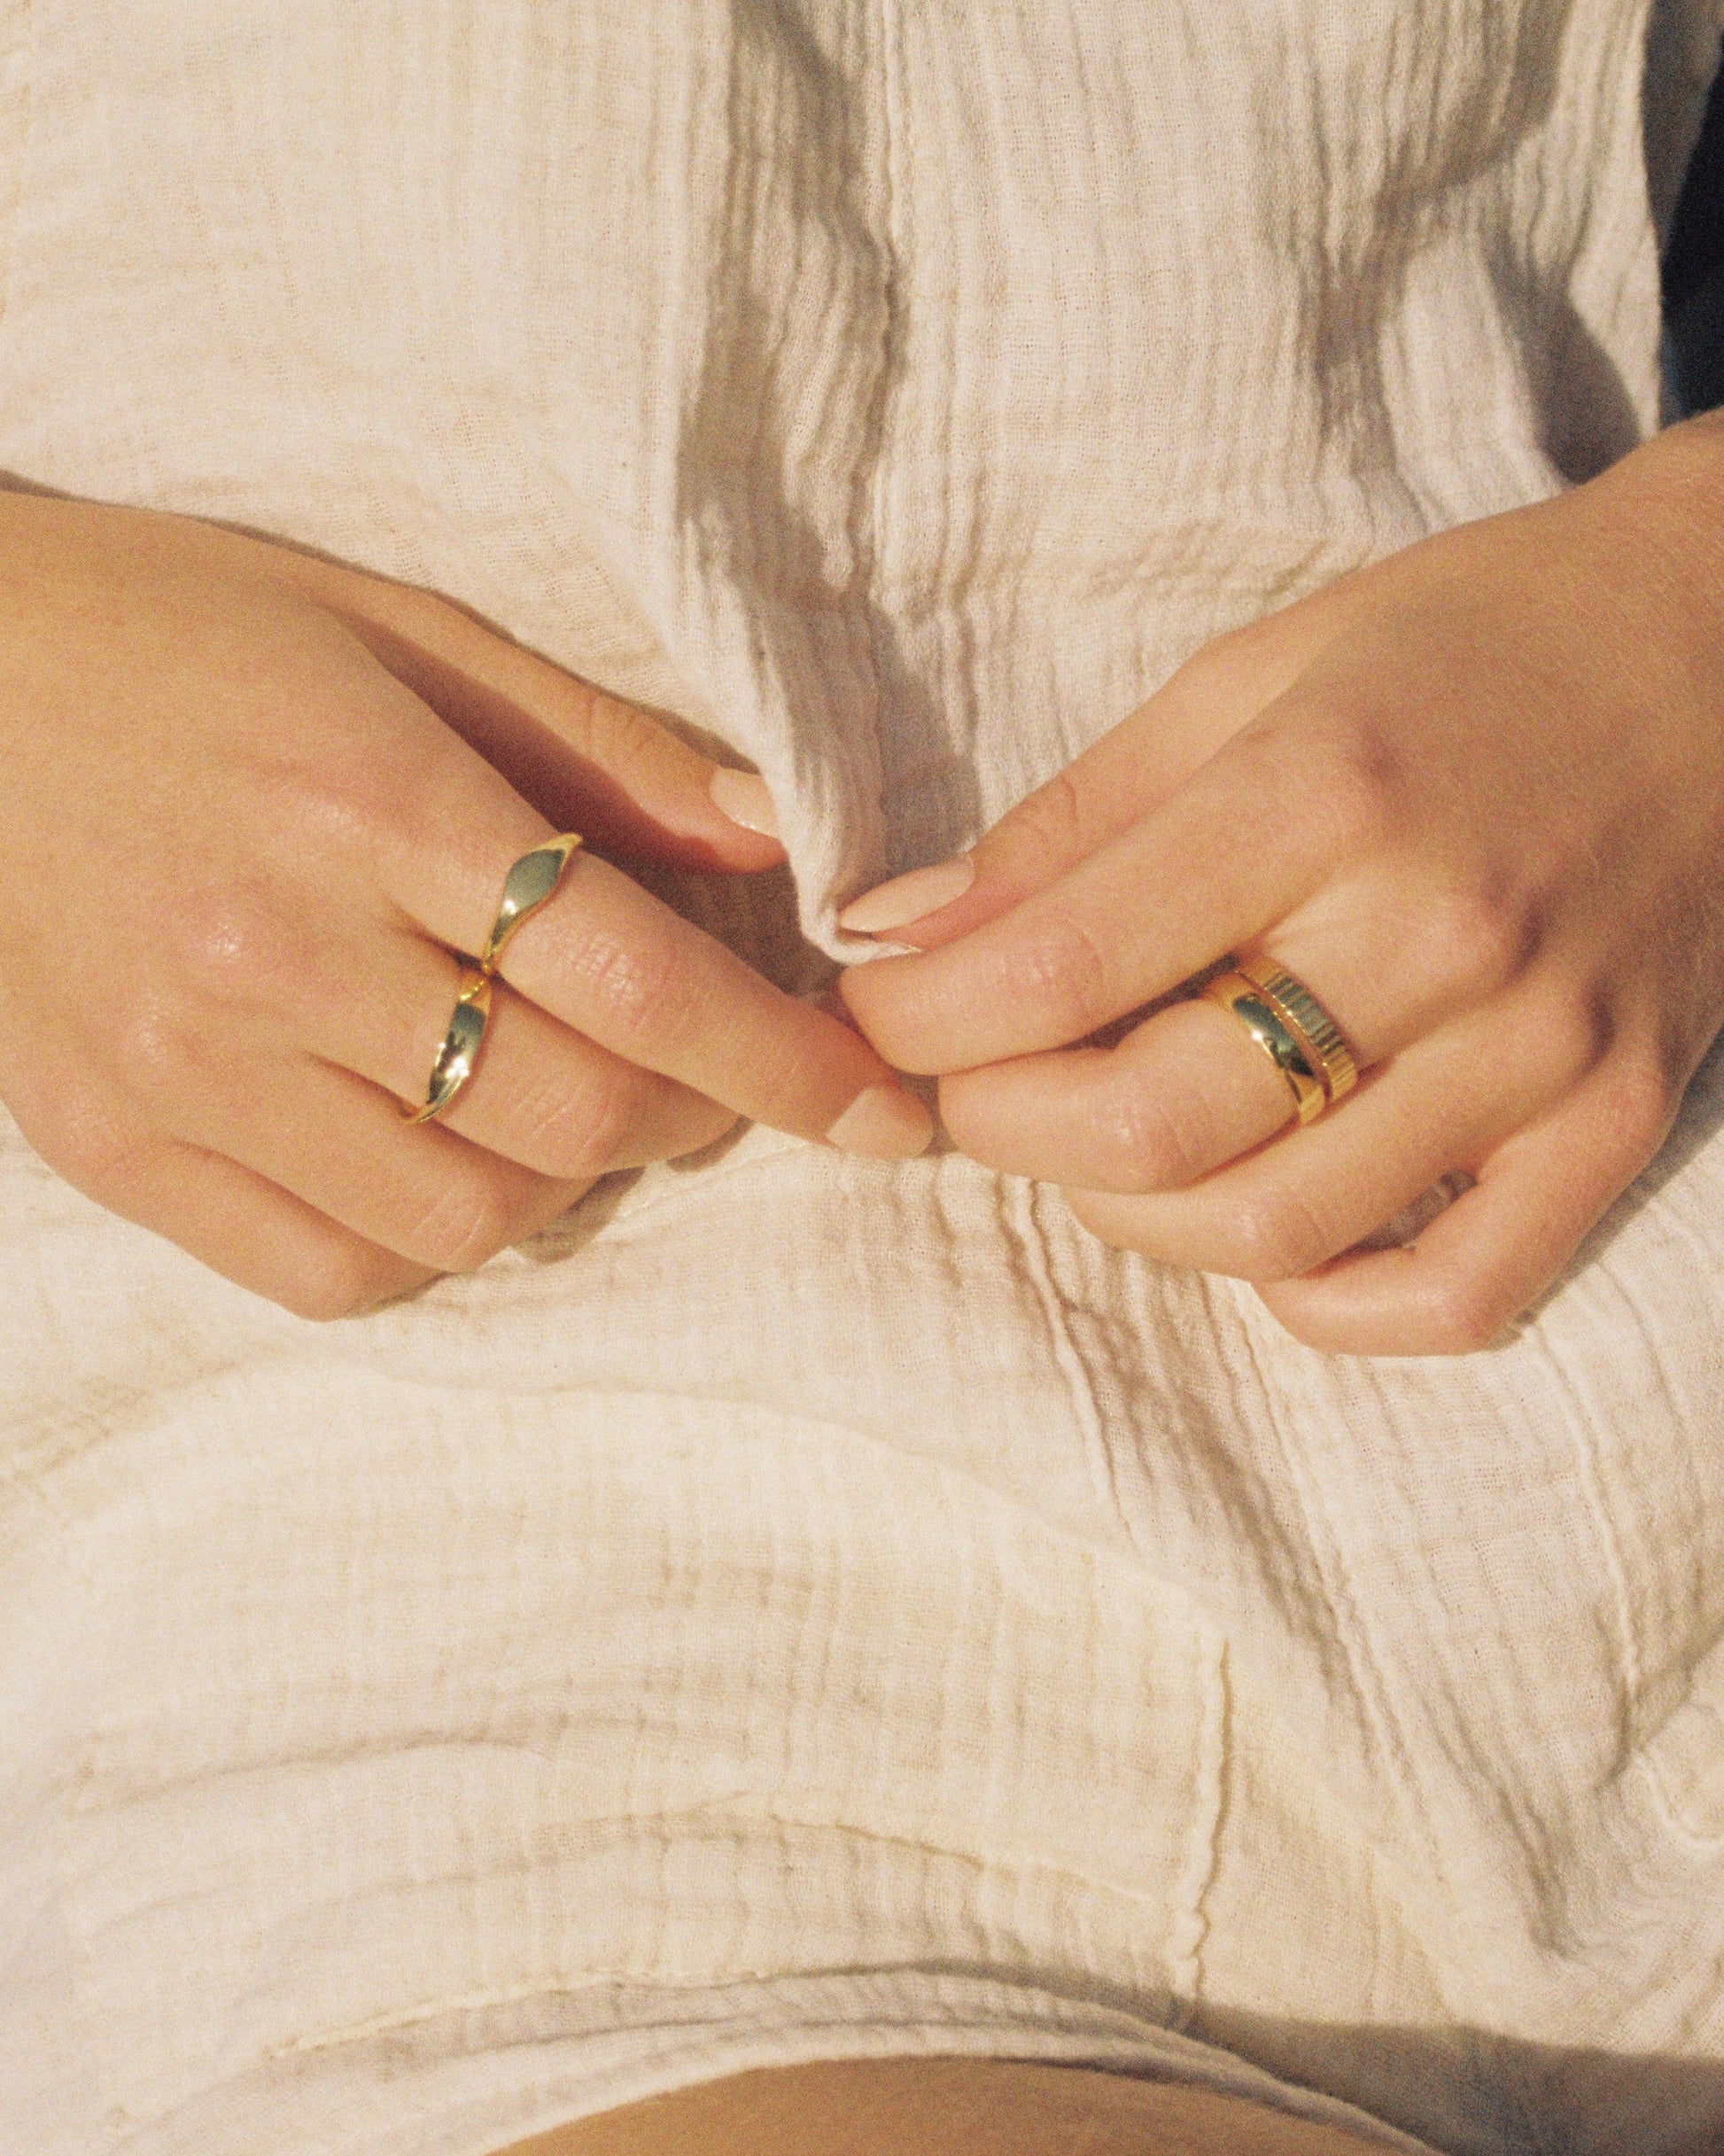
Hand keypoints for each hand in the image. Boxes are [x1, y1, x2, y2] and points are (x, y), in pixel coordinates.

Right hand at [0, 494, 928, 1317]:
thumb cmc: (193, 637)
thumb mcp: (404, 633)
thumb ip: (599, 746)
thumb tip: (780, 838)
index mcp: (367, 799)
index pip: (633, 976)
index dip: (783, 1062)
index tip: (883, 1109)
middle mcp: (275, 947)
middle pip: (569, 1113)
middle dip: (688, 1118)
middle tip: (697, 1077)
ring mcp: (183, 1063)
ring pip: (464, 1214)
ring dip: (560, 1179)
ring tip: (548, 1099)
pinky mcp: (113, 1142)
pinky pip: (331, 1272)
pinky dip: (425, 1241)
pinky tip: (431, 1152)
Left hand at [840, 416, 1723, 1355]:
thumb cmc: (1465, 644)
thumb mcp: (1246, 676)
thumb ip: (1070, 821)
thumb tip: (899, 930)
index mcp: (1324, 794)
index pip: (1057, 964)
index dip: (924, 1019)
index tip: (884, 1012)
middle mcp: (1436, 933)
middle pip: (1149, 1128)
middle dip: (1004, 1128)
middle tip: (976, 1087)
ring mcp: (1540, 1047)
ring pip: (1274, 1230)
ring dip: (1130, 1218)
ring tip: (1105, 1143)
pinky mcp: (1616, 1122)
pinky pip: (1456, 1296)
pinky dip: (1327, 1306)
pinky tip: (1266, 1235)